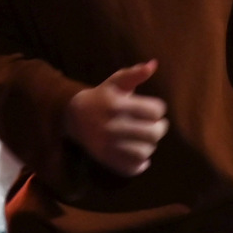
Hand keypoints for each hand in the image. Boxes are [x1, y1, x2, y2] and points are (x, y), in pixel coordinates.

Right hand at [63, 61, 167, 176]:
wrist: (73, 116)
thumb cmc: (101, 97)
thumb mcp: (116, 83)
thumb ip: (134, 74)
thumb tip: (153, 65)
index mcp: (115, 105)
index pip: (155, 110)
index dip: (158, 109)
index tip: (153, 109)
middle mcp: (110, 125)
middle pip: (153, 133)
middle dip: (159, 128)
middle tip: (156, 126)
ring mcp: (107, 144)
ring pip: (145, 151)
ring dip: (150, 145)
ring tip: (145, 139)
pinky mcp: (105, 159)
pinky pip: (132, 168)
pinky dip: (140, 164)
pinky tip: (138, 154)